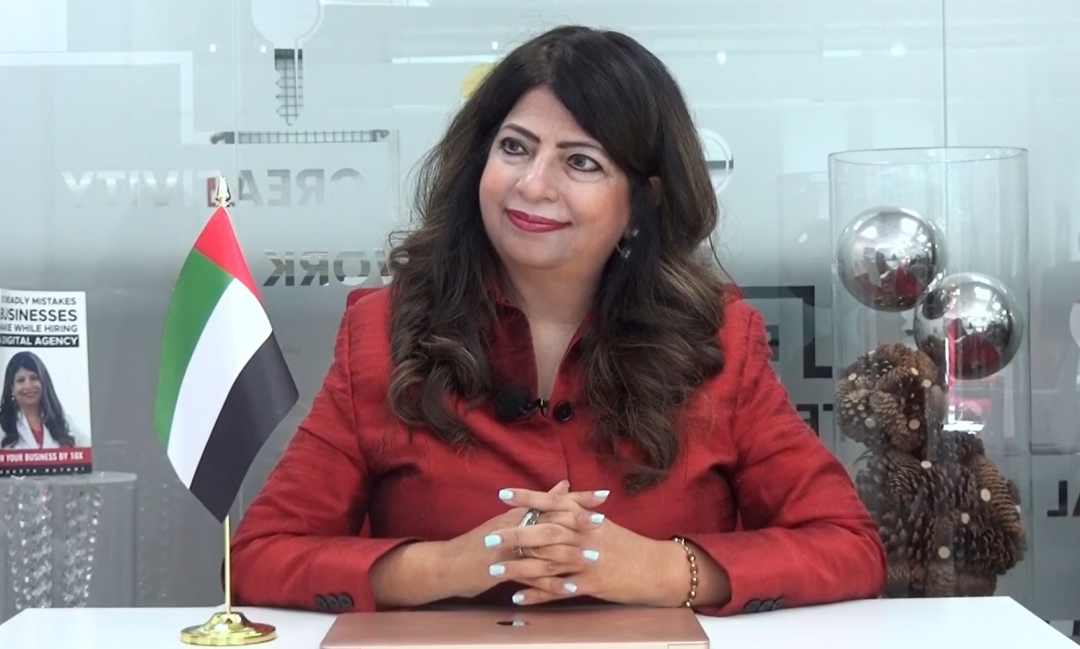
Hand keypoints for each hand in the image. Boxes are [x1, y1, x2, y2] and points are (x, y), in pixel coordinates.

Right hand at [437, 480, 601, 599]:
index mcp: (519, 513)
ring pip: (544, 549)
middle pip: (551, 520)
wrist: (447, 565)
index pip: (553, 501)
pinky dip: (552, 584)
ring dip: (571, 554)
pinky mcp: (503, 571)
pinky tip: (571, 589)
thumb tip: (564, 485)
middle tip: (603, 523)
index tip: (604, 495)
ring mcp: (509, 549)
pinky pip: (532, 578)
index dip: (578, 498)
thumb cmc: (480, 543)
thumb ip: (539, 503)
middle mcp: (515, 526)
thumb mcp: (509, 519)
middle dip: (579, 521)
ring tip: (594, 558)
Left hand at [485, 486, 691, 606]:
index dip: (526, 498)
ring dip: (518, 567)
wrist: (655, 568)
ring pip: (546, 563)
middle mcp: (584, 536)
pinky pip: (559, 590)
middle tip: (487, 536)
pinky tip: (517, 598)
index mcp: (585, 517)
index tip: (502, 494)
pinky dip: (537, 594)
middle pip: (543, 533)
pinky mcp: (590, 584)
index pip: (552, 503)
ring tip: (493, 569)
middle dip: (513, 534)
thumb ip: (578, 507)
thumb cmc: (626, 544)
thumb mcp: (602, 522)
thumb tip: (558, 491)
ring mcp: (587, 561)